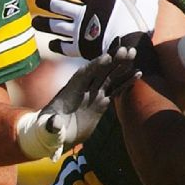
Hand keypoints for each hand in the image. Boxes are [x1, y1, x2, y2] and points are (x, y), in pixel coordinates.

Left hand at [17, 46, 139, 158]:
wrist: (54, 135)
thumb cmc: (47, 130)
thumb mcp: (47, 128)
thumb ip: (51, 125)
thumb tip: (54, 123)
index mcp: (69, 91)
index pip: (83, 75)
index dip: (94, 66)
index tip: (107, 57)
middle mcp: (83, 89)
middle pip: (99, 71)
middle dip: (112, 60)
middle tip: (126, 50)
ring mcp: (93, 95)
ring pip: (109, 77)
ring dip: (121, 66)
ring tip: (133, 54)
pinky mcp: (101, 103)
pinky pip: (115, 90)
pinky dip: (126, 82)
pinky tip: (137, 73)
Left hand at [33, 0, 167, 59]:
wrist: (129, 43)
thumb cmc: (139, 22)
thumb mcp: (148, 2)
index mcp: (99, 0)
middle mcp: (85, 13)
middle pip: (61, 6)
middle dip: (48, 3)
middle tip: (38, 0)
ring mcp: (80, 30)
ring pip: (56, 25)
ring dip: (44, 23)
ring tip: (35, 22)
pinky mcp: (79, 47)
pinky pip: (63, 46)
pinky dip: (56, 45)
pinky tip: (50, 44)